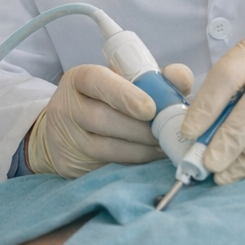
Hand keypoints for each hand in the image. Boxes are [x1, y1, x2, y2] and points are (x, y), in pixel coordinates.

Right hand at [27, 62, 193, 177]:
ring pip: (106, 148)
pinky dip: (133, 163)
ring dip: (141, 148)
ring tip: (163, 146)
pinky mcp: (71, 165)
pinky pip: (106, 167)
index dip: (124, 95)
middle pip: (103, 118)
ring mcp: (66, 138)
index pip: (97, 80)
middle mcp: (66, 106)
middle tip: (166, 132)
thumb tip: (180, 78)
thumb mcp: (122, 82)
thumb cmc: (106, 101)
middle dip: (140, 129)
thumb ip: (155, 77)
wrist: (65, 130)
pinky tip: (149, 158)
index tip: (150, 109)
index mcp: (80, 78)